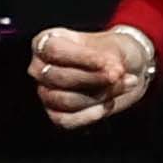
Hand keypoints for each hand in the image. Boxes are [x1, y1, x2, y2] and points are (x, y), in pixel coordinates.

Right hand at [29, 23, 155, 128]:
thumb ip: (110, 59)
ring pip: (65, 100)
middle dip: (94, 79)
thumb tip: (113, 74)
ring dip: (98, 96)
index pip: (54, 50)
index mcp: (46, 42)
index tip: (110, 63)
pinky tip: (108, 104)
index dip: (83, 58)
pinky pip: (66, 120)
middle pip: (58, 77)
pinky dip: (91, 115)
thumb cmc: (111, 52)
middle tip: (119, 75)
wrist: (120, 71)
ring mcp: (45, 92)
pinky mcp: (55, 114)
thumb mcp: (113, 47)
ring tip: (122, 86)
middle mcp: (40, 68)